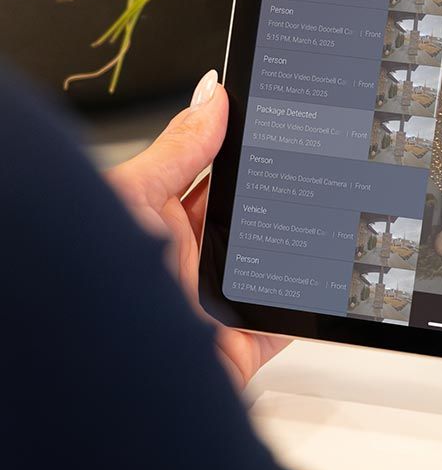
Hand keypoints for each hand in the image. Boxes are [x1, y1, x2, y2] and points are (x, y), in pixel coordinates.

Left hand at [108, 70, 289, 389]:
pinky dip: (306, 306)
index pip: (209, 175)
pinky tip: (321, 279)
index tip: (275, 120)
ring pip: (270, 265)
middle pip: (245, 218)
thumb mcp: (133, 196)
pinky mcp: (238, 345)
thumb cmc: (93, 287)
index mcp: (155, 219)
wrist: (102, 374)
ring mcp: (212, 303)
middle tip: (306, 167)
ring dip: (293, 247)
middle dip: (275, 196)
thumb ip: (178, 148)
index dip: (241, 149)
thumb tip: (213, 94)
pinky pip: (285, 322)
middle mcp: (184, 261)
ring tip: (316, 217)